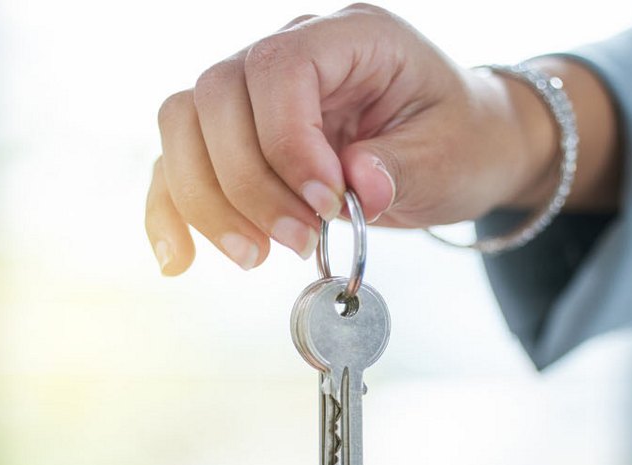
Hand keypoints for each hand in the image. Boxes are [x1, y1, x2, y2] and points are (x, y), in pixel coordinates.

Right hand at [146, 4, 621, 273]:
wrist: (459, 147)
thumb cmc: (459, 139)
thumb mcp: (451, 155)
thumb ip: (404, 167)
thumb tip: (356, 186)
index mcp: (350, 36)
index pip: (279, 67)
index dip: (287, 141)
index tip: (326, 204)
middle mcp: (291, 51)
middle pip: (216, 96)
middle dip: (248, 182)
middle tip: (299, 241)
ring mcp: (255, 94)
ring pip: (184, 127)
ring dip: (208, 201)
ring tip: (257, 255)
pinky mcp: (236, 140)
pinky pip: (179, 165)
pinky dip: (172, 212)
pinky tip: (180, 261)